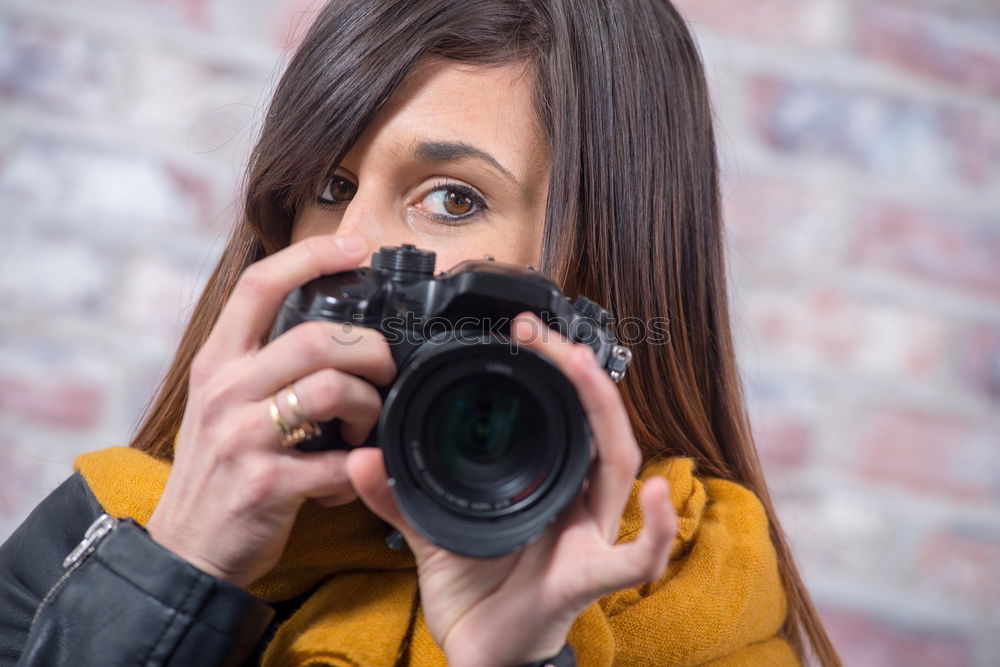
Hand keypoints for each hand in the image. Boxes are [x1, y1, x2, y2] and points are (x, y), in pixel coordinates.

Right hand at [146, 234, 396, 587]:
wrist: (189, 546)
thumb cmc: (221, 465)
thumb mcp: (226, 399)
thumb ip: (267, 359)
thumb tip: (337, 326)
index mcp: (217, 360)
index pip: (259, 285)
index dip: (312, 255)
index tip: (356, 247)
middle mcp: (224, 389)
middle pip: (314, 337)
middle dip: (369, 351)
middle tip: (383, 372)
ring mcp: (241, 436)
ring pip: (331, 390)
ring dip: (368, 406)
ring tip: (364, 426)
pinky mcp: (264, 484)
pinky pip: (337, 462)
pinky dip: (359, 467)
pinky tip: (350, 472)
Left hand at [346, 312, 676, 666]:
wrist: (479, 653)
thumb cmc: (473, 590)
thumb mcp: (430, 532)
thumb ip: (399, 495)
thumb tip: (362, 459)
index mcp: (545, 484)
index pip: (562, 415)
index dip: (552, 371)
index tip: (525, 333)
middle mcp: (575, 501)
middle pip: (595, 425)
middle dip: (577, 374)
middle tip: (546, 335)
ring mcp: (586, 536)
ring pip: (618, 467)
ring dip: (605, 415)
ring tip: (585, 370)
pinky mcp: (587, 579)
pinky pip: (635, 557)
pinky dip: (653, 528)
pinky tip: (654, 493)